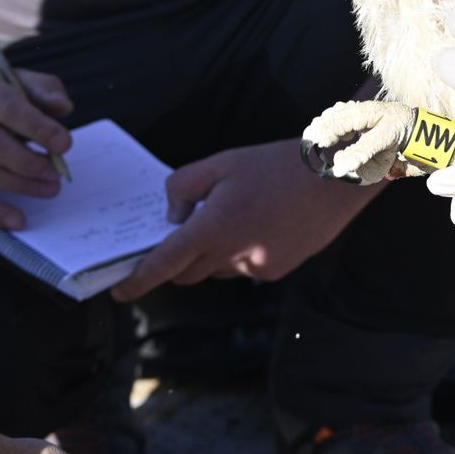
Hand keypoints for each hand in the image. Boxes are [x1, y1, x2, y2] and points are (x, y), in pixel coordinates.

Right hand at [0, 44, 74, 228]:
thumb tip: (63, 108)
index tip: (65, 144)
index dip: (38, 127)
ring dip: (20, 185)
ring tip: (49, 189)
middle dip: (30, 162)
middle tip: (57, 173)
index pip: (8, 108)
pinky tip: (18, 219)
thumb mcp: (15, 79)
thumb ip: (44, 90)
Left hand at [110, 140, 379, 300]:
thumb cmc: (276, 165)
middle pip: (188, 273)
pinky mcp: (277, 271)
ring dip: (213, 254)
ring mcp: (257, 267)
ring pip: (217, 271)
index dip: (139, 280)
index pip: (165, 263)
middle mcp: (233, 254)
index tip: (120, 291)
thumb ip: (184, 187)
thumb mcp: (221, 163)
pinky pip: (244, 269)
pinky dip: (241, 253)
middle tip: (182, 234)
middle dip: (177, 262)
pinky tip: (261, 224)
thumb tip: (172, 217)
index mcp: (214, 226)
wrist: (334, 178)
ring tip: (236, 216)